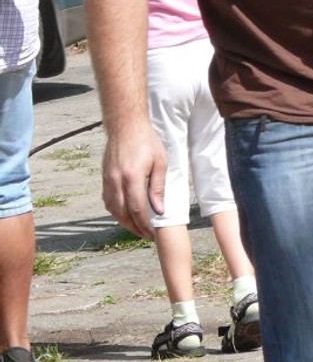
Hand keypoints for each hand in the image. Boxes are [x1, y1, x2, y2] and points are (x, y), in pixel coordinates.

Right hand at [101, 121, 167, 239]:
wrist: (125, 125)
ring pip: (112, 209)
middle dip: (134, 228)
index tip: (152, 234)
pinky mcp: (104, 177)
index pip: (137, 209)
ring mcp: (107, 179)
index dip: (144, 225)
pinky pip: (107, 200)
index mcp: (132, 178)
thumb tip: (159, 211)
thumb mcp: (159, 163)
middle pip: (122, 213)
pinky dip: (115, 211)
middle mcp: (116, 180)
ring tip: (136, 227)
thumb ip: (157, 188)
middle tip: (145, 235)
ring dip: (123, 221)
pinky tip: (124, 214)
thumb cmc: (146, 142)